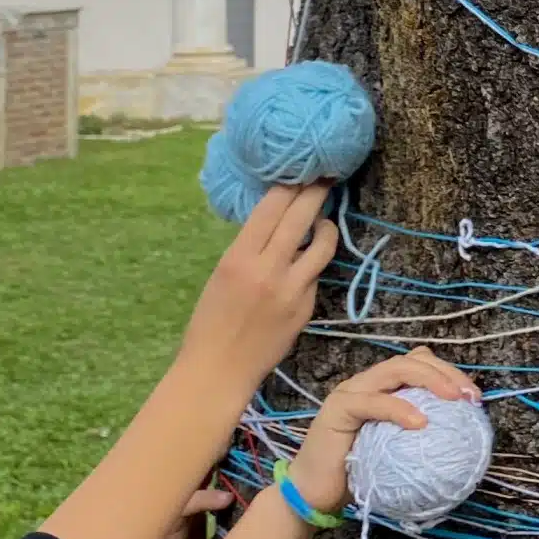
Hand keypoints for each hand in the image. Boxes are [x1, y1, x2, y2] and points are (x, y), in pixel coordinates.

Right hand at [181, 185, 339, 390]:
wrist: (220, 367)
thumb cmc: (211, 321)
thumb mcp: (221, 277)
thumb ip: (248, 251)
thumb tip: (273, 225)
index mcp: (237, 258)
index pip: (269, 210)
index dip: (288, 187)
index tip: (300, 171)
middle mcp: (267, 270)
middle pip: (299, 219)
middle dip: (315, 193)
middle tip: (327, 175)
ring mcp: (292, 289)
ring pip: (321, 246)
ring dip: (326, 227)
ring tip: (324, 221)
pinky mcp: (307, 307)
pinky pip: (315, 275)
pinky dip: (314, 263)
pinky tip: (309, 260)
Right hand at [286, 347, 479, 515]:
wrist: (314, 495)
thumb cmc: (359, 475)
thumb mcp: (398, 452)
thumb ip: (421, 438)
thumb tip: (465, 440)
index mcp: (383, 389)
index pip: (420, 364)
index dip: (450, 373)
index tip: (475, 397)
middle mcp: (367, 383)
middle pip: (412, 360)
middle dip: (446, 372)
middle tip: (471, 396)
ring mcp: (351, 392)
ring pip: (395, 369)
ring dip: (430, 379)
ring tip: (454, 399)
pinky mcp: (338, 409)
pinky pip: (374, 402)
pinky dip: (400, 409)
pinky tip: (421, 423)